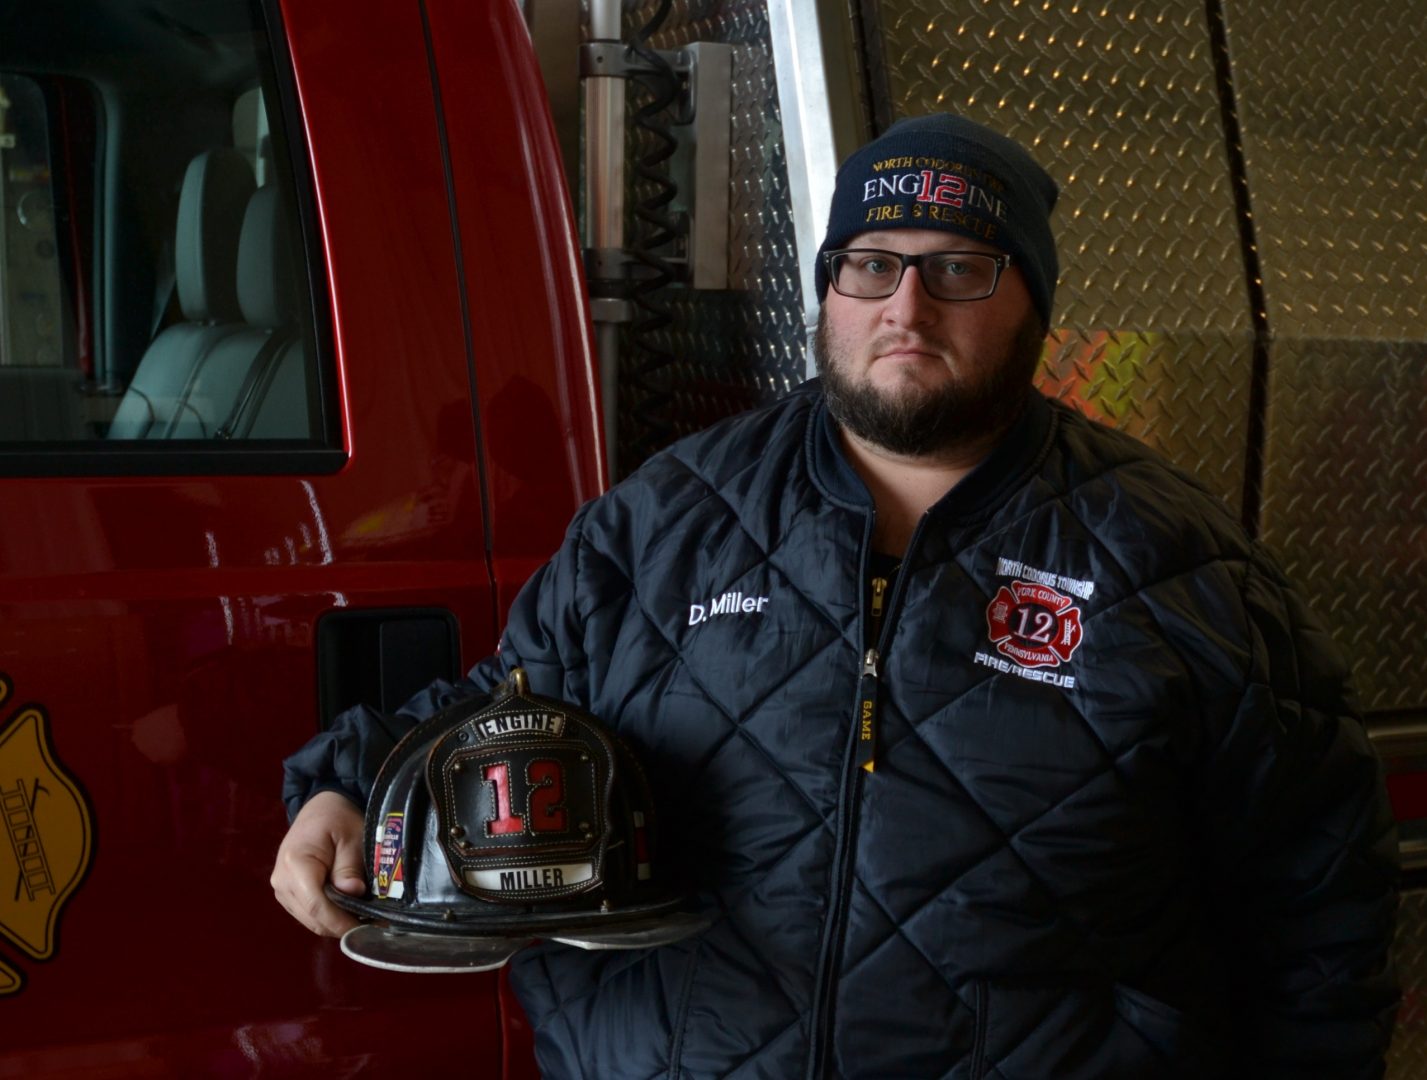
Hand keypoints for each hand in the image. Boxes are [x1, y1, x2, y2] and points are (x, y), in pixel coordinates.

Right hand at [270, 790, 365, 936]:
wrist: (320, 809)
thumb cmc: (338, 819)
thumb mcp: (352, 837)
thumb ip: (350, 867)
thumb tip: (353, 893)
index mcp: (295, 863)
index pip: (316, 905)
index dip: (340, 922)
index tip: (365, 929)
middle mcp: (282, 880)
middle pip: (312, 917)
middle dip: (342, 925)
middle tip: (373, 925)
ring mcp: (281, 889)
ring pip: (310, 920)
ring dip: (335, 923)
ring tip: (363, 918)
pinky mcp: (287, 894)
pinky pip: (308, 914)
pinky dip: (328, 917)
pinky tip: (348, 911)